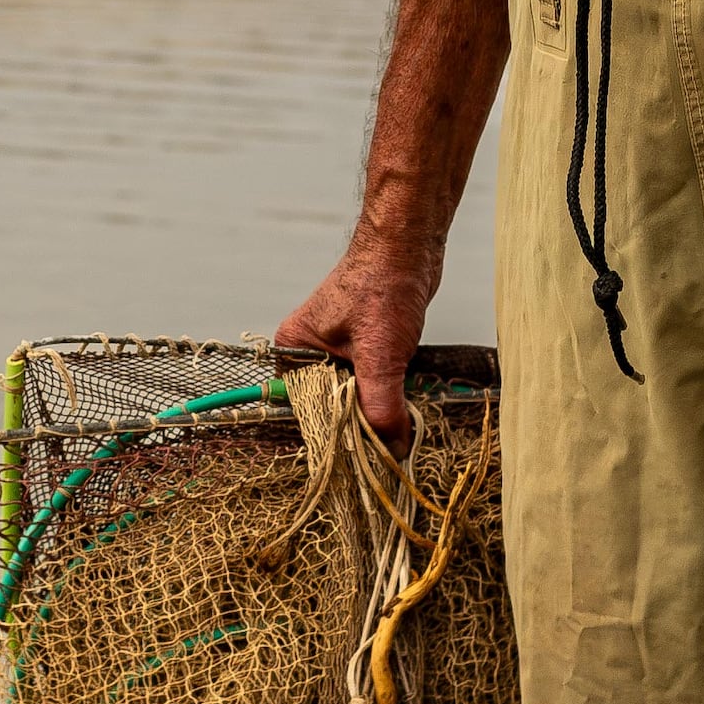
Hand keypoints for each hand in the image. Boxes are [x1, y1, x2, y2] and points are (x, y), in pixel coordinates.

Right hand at [276, 232, 438, 434]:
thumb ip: (381, 408)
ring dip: (379, 407)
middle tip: (386, 443)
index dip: (330, 434)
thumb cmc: (382, 287)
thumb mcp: (379, 357)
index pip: (304, 409)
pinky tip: (406, 397)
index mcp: (294, 351)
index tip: (356, 457)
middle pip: (331, 406)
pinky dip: (390, 392)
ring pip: (356, 396)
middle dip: (359, 422)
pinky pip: (373, 383)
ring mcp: (338, 349)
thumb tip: (389, 451)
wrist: (410, 247)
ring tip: (399, 420)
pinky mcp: (365, 347)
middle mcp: (310, 352)